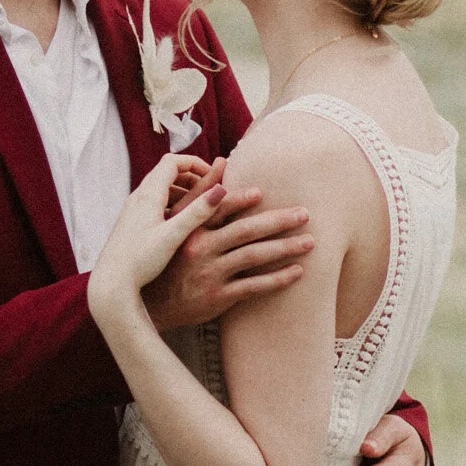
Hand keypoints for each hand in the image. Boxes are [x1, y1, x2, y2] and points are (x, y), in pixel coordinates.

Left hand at [89, 154, 223, 333]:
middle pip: (166, 172)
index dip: (195, 163)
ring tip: (198, 207)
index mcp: (148, 195)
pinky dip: (170, 204)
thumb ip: (197, 212)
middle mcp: (137, 197)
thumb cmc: (141, 261)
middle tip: (209, 191)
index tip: (213, 176)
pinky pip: (153, 203)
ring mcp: (132, 210)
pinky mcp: (130, 223)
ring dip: (181, 190)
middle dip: (190, 176)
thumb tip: (221, 189)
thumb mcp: (174, 235)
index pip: (172, 162)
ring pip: (159, 188)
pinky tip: (179, 224)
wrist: (112, 283)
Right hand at [143, 178, 313, 335]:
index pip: (219, 210)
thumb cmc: (171, 255)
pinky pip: (253, 287)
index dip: (240, 200)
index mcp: (191, 229)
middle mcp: (201, 250)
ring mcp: (211, 274)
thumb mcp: (178, 223)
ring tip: (310, 242)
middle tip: (305, 214)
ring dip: (284, 248)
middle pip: (244, 231)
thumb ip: (201, 193)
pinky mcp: (219, 297)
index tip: (264, 192)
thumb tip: (222, 161)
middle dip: (277, 222)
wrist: (156, 303)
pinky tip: (297, 272)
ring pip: (253, 257)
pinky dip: (277, 279)